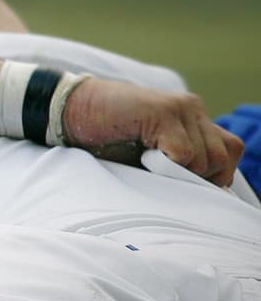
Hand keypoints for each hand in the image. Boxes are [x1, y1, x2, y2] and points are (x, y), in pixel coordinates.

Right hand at [62, 76, 242, 185]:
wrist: (71, 111)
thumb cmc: (104, 138)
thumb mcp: (149, 153)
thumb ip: (178, 162)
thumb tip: (203, 192)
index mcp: (193, 118)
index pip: (230, 150)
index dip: (215, 174)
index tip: (185, 183)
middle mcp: (193, 109)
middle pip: (223, 158)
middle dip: (198, 178)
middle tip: (164, 175)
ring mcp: (181, 109)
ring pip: (207, 158)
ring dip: (181, 172)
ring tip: (150, 164)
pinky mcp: (163, 113)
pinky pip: (184, 154)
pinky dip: (168, 165)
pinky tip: (144, 158)